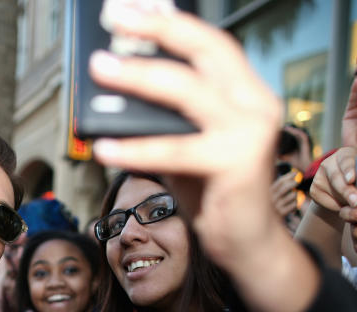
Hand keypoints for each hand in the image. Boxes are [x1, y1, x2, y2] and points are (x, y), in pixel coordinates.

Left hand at [89, 7, 318, 311]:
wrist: (247, 244)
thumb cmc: (213, 191)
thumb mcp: (185, 143)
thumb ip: (162, 114)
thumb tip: (114, 79)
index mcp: (247, 93)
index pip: (211, 43)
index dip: (172, 21)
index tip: (133, 6)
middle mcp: (257, 105)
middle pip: (206, 51)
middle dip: (158, 28)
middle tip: (114, 17)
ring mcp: (251, 134)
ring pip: (188, 92)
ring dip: (139, 76)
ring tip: (99, 67)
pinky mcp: (237, 167)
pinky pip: (175, 152)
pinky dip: (135, 148)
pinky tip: (103, 146)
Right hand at [270, 171, 298, 219]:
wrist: (269, 222)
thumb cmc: (275, 204)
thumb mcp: (275, 194)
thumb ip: (282, 185)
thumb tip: (295, 173)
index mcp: (268, 192)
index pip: (280, 182)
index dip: (289, 176)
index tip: (296, 173)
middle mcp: (271, 199)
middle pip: (285, 187)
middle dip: (294, 182)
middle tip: (299, 181)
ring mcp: (276, 206)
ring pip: (292, 196)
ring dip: (296, 195)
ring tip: (294, 197)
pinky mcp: (282, 213)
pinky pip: (294, 204)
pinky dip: (296, 203)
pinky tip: (293, 206)